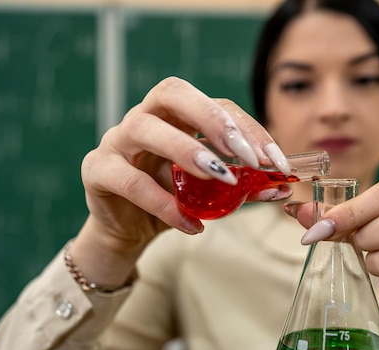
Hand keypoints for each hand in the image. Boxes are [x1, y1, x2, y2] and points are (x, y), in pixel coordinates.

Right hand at [72, 77, 290, 284]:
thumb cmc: (171, 197)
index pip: (216, 105)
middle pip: (173, 93)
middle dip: (214, 119)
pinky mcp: (97, 170)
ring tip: (222, 180)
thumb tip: (281, 187)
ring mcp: (116, 140)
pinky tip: (192, 224)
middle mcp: (145, 116)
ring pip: (144, 129)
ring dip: (187, 151)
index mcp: (176, 114)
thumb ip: (241, 186)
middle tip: (248, 156)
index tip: (276, 161)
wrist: (128, 228)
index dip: (248, 128)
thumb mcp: (212, 191)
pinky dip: (164, 204)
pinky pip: (129, 181)